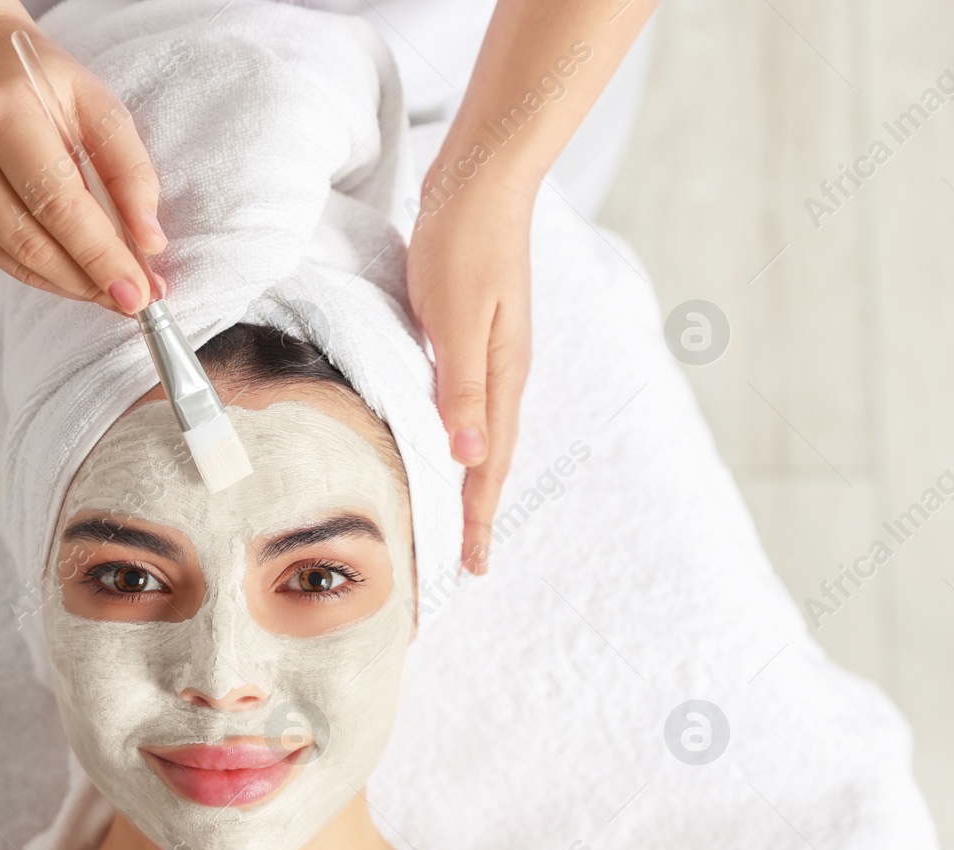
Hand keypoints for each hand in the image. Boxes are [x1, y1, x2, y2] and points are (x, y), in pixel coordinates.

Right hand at [0, 15, 161, 312]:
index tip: (140, 293)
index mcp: (2, 113)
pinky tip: (74, 270)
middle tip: (136, 300)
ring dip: (70, 285)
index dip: (101, 256)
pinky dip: (42, 272)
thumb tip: (149, 241)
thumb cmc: (38, 81)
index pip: (58, 203)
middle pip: (32, 241)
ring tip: (112, 291)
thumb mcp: (97, 104)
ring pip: (14, 258)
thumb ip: (130, 170)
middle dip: (90, 280)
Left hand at [406, 169, 534, 574]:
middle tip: (470, 559)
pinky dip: (461, 434)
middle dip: (481, 510)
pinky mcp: (474, 330)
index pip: (488, 465)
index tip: (473, 566)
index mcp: (502, 377)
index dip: (479, 517)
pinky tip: (450, 438)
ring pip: (483, 431)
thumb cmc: (464, 242)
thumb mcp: (456, 318)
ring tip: (462, 513)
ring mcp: (492, 351)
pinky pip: (469, 401)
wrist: (482, 178)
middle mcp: (503, 372)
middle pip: (491, 456)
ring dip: (472, 476)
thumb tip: (468, 458)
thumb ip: (461, 388)